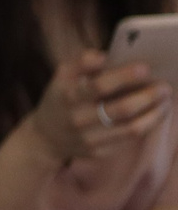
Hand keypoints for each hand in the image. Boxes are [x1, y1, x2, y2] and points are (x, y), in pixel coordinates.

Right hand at [26, 49, 169, 165]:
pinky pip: (129, 138)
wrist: (44, 138)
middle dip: (147, 97)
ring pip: (132, 128)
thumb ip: (82, 62)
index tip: (145, 68)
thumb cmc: (61, 98)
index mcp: (67, 95)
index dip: (124, 76)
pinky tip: (154, 114)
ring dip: (154, 113)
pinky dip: (146, 124)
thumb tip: (105, 56)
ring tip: (166, 101)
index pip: (98, 85)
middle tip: (165, 86)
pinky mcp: (99, 153)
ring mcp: (88, 138)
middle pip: (121, 109)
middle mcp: (77, 119)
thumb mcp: (62, 76)